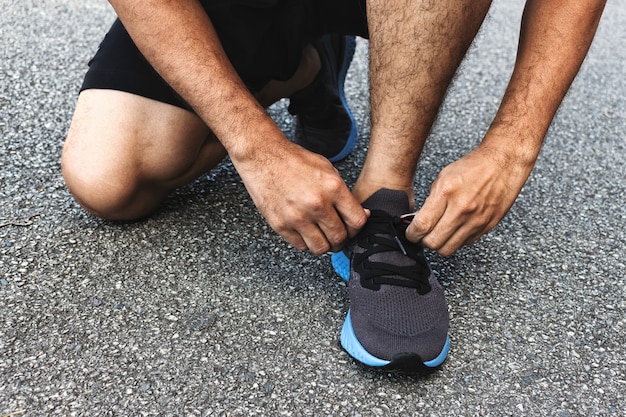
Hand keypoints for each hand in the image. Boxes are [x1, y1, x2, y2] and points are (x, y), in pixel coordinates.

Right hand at [233, 139, 368, 254]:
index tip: (353, 227)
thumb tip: (359, 214)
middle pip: (340, 238)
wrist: (263, 156)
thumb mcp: (327, 169)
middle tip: (338, 235)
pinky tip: (306, 231)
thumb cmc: (294, 161)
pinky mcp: (281, 225)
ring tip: (322, 236)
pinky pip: (301, 246)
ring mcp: (297, 217)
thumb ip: (343, 194)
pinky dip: (306, 242)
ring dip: (325, 245)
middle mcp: (316, 204)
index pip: (356, 221)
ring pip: (321, 248)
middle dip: (342, 239)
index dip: (357, 227)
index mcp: (333, 188)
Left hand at [406, 145, 533, 255]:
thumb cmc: (472, 167)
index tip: (410, 233)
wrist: (503, 163)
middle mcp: (462, 209)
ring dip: (439, 244)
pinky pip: (464, 244)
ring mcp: (476, 220)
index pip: (422, 225)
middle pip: (433, 243)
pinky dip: (456, 240)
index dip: (411, 234)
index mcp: (446, 193)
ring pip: (449, 249)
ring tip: (439, 233)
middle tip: (423, 234)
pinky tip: (455, 228)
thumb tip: (417, 222)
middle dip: (423, 241)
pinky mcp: (487, 226)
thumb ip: (430, 202)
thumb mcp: (442, 178)